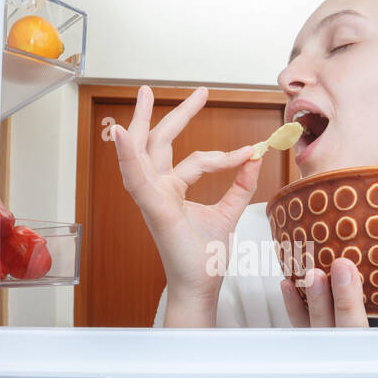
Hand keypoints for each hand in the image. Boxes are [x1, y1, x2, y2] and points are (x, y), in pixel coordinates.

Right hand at [111, 85, 261, 297]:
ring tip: (144, 93)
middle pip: (160, 143)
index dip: (225, 154)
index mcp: (172, 190)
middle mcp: (158, 190)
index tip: (251, 150)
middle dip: (174, 114)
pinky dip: (127, 155)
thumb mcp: (229, 211)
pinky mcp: (152, 208)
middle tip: (194, 90)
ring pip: (144, 152)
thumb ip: (240, 184)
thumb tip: (256, 156)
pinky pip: (136, 178)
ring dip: (142, 121)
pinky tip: (122, 133)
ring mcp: (152, 198)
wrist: (201, 286)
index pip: (194, 158)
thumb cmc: (206, 256)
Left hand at [279, 258, 377, 377]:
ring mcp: (338, 371)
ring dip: (316, 305)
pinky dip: (294, 311)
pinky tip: (286, 283)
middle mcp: (368, 377)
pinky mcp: (316, 364)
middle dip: (346, 302)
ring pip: (322, 338)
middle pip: (354, 340)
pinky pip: (301, 337)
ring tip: (313, 273)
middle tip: (343, 265)